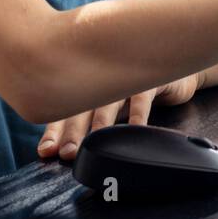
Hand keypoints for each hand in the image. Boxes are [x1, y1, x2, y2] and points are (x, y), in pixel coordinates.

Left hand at [37, 71, 203, 161]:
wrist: (171, 65)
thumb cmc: (135, 91)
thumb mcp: (111, 108)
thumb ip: (91, 124)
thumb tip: (64, 150)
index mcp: (88, 89)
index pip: (65, 112)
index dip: (54, 131)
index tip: (45, 151)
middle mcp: (101, 81)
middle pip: (82, 108)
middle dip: (73, 132)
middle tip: (66, 153)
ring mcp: (124, 78)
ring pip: (107, 101)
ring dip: (100, 124)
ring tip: (93, 144)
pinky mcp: (148, 78)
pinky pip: (141, 97)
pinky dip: (137, 113)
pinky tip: (135, 129)